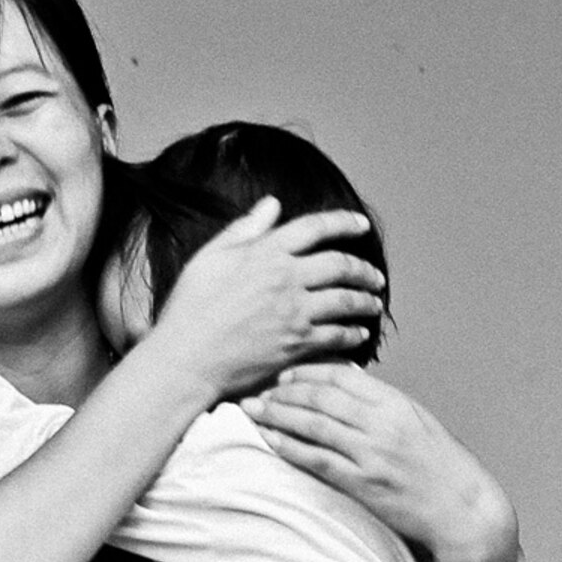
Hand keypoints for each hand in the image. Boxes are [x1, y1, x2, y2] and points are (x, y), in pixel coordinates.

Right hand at [133, 197, 388, 402]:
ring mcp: (295, 312)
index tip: (361, 224)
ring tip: (374, 303)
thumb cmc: (190, 307)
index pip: (316, 227)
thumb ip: (245, 228)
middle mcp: (286, 278)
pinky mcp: (297, 344)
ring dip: (365, 301)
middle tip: (375, 276)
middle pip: (341, 265)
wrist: (187, 357)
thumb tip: (272, 204)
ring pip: (346, 301)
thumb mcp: (210, 256)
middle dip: (364, 269)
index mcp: (266, 252)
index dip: (344, 222)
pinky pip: (337, 336)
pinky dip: (352, 334)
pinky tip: (358, 334)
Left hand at [243, 363, 519, 561]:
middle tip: (258, 390)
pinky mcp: (362, 484)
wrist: (462, 509)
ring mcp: (370, 454)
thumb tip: (344, 381)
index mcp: (395, 402)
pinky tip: (269, 439)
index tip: (285, 374)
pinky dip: (289, 447)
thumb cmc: (440, 465)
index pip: (340, 377)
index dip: (307, 373)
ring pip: (313, 425)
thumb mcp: (416, 420)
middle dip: (283, 391)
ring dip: (277, 415)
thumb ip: (380, 401)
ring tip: (252, 410)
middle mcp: (381, 424)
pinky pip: (316, 460)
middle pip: (320, 397)